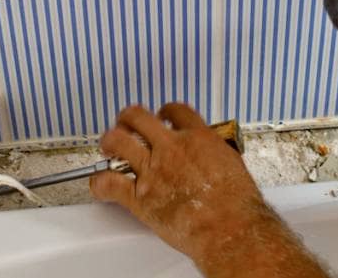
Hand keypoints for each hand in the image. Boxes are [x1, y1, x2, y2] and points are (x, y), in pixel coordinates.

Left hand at [90, 103, 329, 277]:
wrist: (229, 227)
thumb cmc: (237, 204)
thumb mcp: (233, 165)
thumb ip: (216, 155)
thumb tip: (214, 158)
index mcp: (197, 138)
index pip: (175, 111)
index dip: (166, 111)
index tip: (163, 116)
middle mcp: (171, 148)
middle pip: (139, 117)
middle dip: (129, 117)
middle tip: (127, 123)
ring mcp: (152, 170)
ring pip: (117, 141)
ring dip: (110, 141)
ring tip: (108, 145)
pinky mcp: (140, 197)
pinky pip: (109, 183)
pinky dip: (100, 183)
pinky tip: (101, 184)